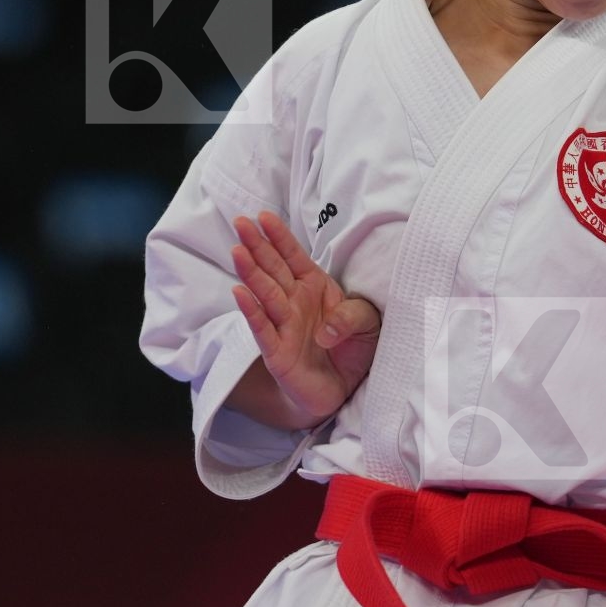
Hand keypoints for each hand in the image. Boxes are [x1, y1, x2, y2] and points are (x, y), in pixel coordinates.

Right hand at [229, 210, 381, 428]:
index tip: (264, 217)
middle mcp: (295, 302)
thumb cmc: (353, 349)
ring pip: (265, 294)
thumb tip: (328, 329)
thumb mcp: (368, 324)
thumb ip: (353, 317)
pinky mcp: (277, 352)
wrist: (344, 389)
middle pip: (273, 269)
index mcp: (315, 287)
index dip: (279, 237)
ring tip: (238, 251)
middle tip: (240, 223)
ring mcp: (284, 326)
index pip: (294, 257)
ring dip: (251, 273)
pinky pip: (263, 328)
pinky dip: (252, 311)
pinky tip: (240, 293)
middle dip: (257, 245)